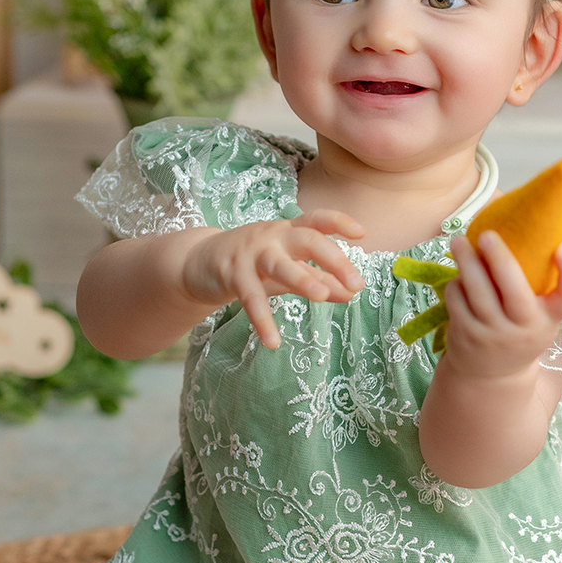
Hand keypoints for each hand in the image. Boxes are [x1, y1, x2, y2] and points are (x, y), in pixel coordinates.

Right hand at [182, 210, 365, 348]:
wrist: (199, 262)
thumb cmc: (253, 262)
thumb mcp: (288, 268)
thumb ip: (318, 278)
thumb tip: (352, 293)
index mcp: (289, 231)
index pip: (318, 220)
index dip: (339, 223)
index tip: (363, 234)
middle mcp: (273, 236)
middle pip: (307, 239)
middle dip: (333, 258)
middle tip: (356, 283)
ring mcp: (251, 253)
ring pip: (279, 264)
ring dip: (302, 279)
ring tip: (321, 297)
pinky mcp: (232, 273)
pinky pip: (250, 298)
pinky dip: (262, 320)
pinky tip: (272, 342)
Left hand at [440, 231, 561, 383]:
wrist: (493, 376)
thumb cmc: (520, 329)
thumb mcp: (538, 315)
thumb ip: (537, 285)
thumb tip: (530, 227)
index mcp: (549, 318)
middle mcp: (525, 327)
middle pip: (514, 290)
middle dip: (500, 259)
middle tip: (487, 234)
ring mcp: (494, 334)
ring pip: (478, 291)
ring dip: (466, 262)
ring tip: (459, 241)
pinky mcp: (467, 335)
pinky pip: (458, 299)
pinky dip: (456, 283)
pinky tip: (459, 277)